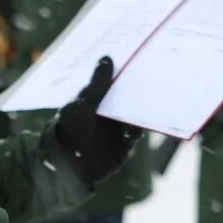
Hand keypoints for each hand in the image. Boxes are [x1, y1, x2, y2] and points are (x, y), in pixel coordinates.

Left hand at [56, 57, 141, 185]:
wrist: (68, 166)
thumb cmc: (70, 130)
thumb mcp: (83, 104)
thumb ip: (98, 84)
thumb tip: (107, 58)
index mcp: (96, 99)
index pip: (114, 81)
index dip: (125, 70)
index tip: (138, 56)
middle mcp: (108, 111)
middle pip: (129, 96)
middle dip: (140, 88)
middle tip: (154, 74)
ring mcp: (117, 128)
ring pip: (135, 113)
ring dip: (143, 108)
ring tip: (153, 97)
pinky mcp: (124, 144)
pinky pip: (137, 132)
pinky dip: (139, 128)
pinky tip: (139, 124)